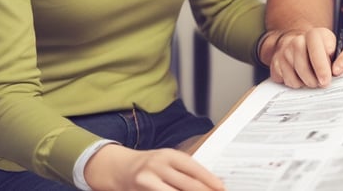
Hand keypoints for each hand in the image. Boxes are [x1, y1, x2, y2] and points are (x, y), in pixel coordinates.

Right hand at [85, 144, 224, 190]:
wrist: (120, 169)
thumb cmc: (151, 166)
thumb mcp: (168, 161)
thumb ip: (186, 171)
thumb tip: (213, 182)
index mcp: (169, 155)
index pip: (194, 168)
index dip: (209, 180)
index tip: (222, 188)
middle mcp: (158, 166)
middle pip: (186, 184)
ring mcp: (147, 180)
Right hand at [268, 27, 342, 87]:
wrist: (302, 49)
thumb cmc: (326, 54)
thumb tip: (338, 69)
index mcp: (316, 34)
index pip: (316, 45)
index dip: (322, 64)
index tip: (330, 75)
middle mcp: (298, 39)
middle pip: (302, 61)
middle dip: (313, 77)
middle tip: (322, 83)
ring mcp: (284, 50)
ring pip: (292, 72)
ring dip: (305, 82)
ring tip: (312, 80)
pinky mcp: (275, 62)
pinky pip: (283, 78)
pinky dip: (294, 83)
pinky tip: (300, 79)